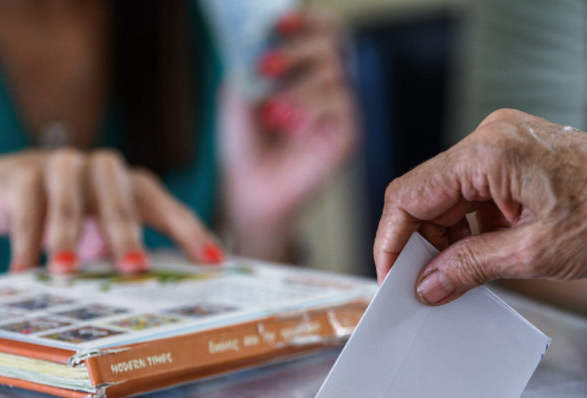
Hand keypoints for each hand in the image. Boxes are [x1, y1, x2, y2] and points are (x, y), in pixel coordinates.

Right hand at [0, 148, 223, 273]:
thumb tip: (161, 302)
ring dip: (67, 233)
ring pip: (68, 195)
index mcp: (130, 186)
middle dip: (127, 233)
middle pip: (119, 196)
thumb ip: (124, 256)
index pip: (166, 207)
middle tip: (135, 270)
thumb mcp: (99, 236)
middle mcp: (101, 171)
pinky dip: (26, 239)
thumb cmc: (67, 219)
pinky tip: (23, 271)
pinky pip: (26, 202)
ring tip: (67, 273)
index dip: (190, 233)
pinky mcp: (19, 172)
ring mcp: (60, 166)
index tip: (213, 262)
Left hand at [220, 7, 357, 260]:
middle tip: (266, 66)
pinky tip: (287, 124)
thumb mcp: (239, 92)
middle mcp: (327, 84)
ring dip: (296, 86)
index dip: (305, 19)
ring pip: (333, 72)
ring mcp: (340, 110)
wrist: (250, 189)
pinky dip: (309, 109)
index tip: (280, 21)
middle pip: (331, 42)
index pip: (320, 29)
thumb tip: (261, 31)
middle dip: (297, 48)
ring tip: (270, 110)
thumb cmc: (246, 143)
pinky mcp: (348, 135)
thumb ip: (250, 59)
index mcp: (305, 68)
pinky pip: (340, 105)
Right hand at [374, 109, 586, 303]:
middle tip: (426, 288)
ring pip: (450, 196)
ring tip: (459, 278)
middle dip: (422, 244)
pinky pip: (475, 193)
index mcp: (489, 153)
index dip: (392, 241)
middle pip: (427, 195)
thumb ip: (469, 267)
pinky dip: (471, 227)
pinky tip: (480, 257)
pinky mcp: (517, 156)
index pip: (410, 194)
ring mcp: (504, 143)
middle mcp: (491, 138)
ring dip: (448, 238)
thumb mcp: (534, 254)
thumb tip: (426, 286)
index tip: (392, 278)